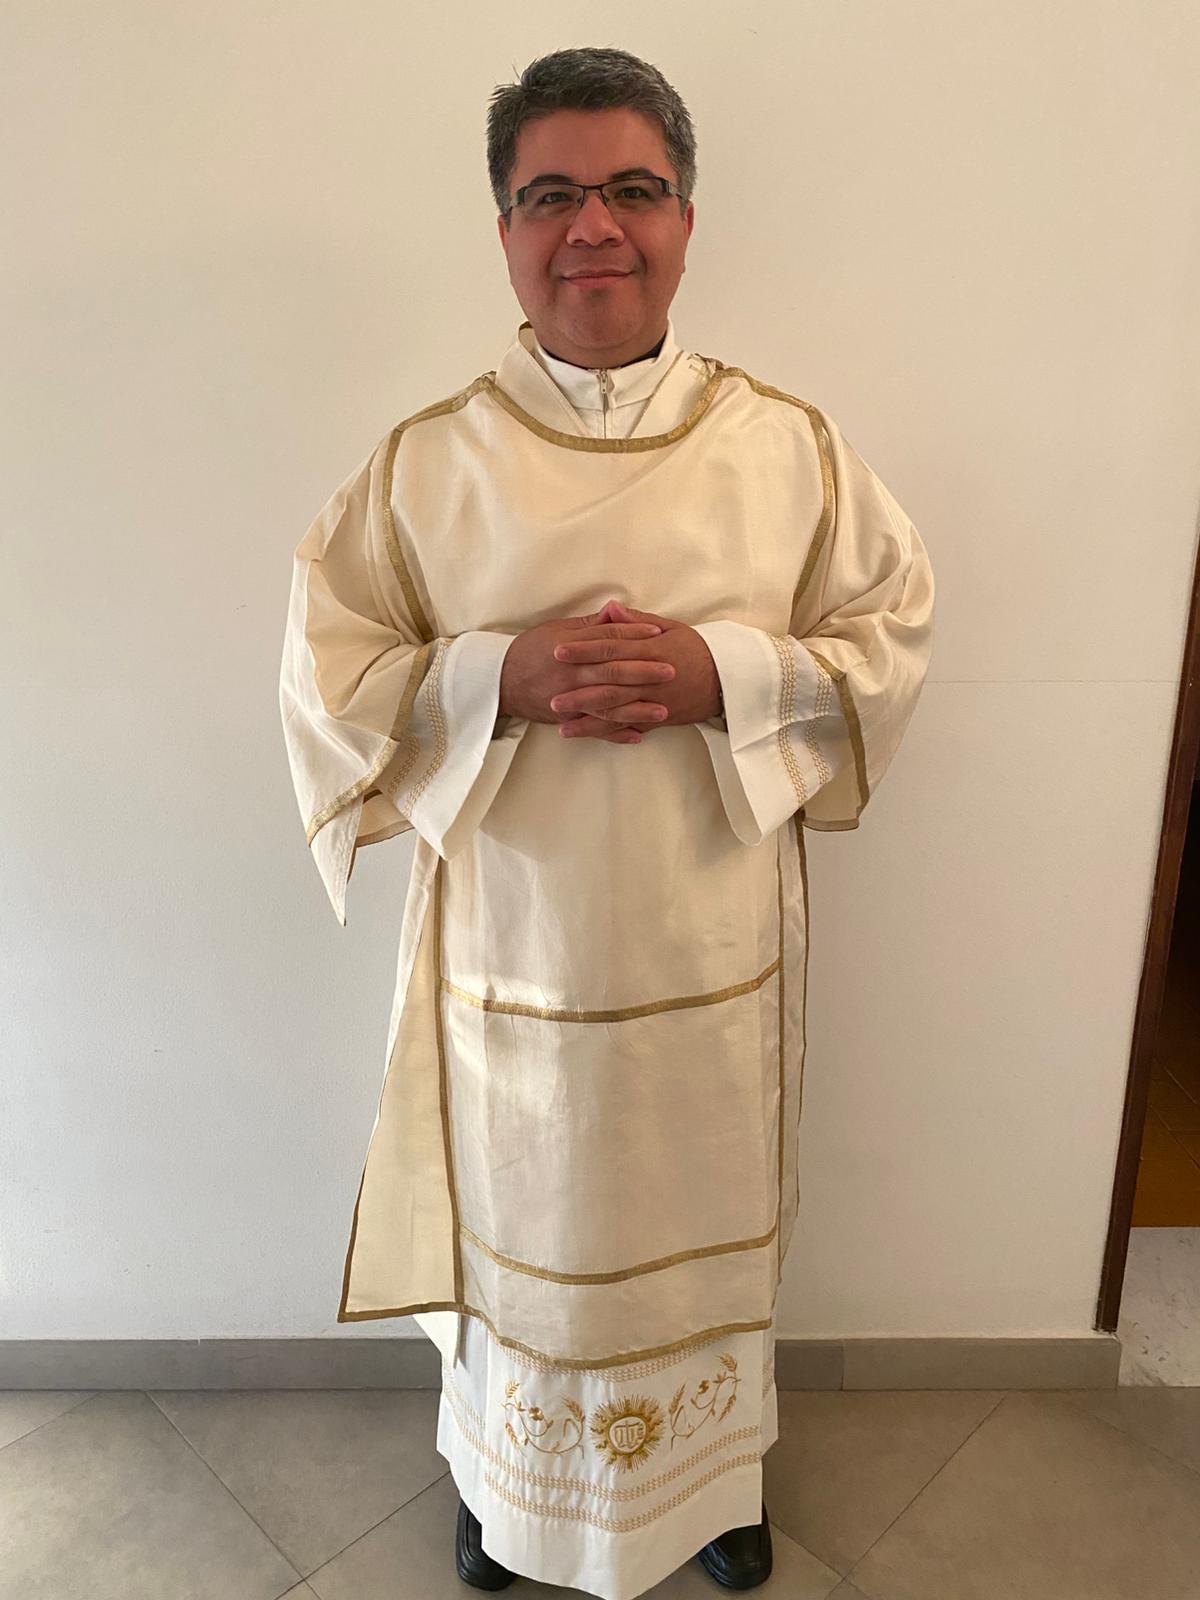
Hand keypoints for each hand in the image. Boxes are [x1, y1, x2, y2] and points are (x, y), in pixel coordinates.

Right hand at [498, 604, 676, 744]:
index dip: (635, 635)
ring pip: (608, 703)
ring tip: (663, 710)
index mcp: (572, 646)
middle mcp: (572, 672)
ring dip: (637, 708)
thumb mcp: (557, 630)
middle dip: (644, 671)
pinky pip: (594, 728)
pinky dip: (616, 734)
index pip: (609, 638)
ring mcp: (570, 697)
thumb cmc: (531, 651)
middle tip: (672, 671)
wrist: (499, 680)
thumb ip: (589, 625)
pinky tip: (638, 735)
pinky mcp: (566, 717)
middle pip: (613, 670)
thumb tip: (616, 611)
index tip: (659, 634)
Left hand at [550, 600, 721, 736]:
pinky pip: (627, 725)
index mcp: (650, 649)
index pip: (611, 647)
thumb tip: (610, 608)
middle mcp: (650, 676)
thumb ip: (637, 621)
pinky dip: (605, 731)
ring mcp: (653, 700)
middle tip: (549, 690)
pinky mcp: (657, 718)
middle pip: (609, 681)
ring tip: (558, 716)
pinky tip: (583, 732)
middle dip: (578, 686)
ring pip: (615, 708)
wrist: (726, 680)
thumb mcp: (670, 627)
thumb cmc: (695, 649)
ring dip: (585, 713)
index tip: (558, 650)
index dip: (583, 650)